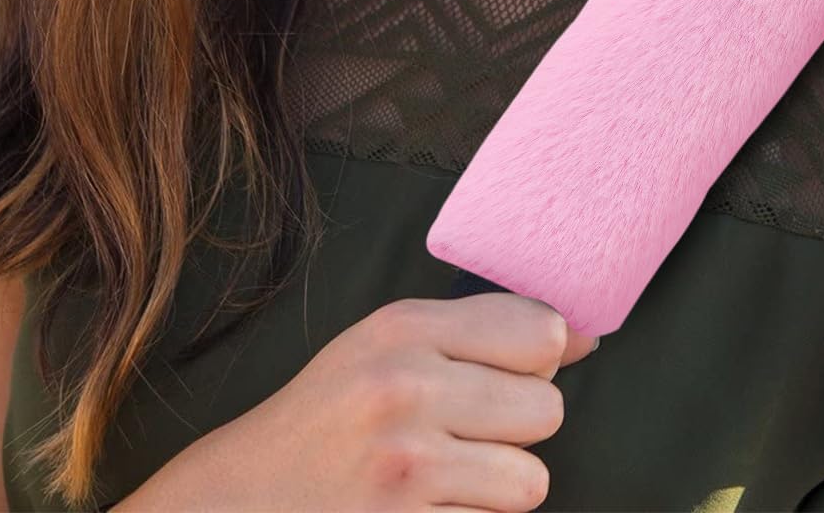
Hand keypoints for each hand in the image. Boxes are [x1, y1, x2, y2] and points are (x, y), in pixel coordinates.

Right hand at [186, 292, 596, 511]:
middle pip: (548, 408)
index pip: (541, 332)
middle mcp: (404, 389)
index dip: (536, 360)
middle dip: (517, 430)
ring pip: (531, 482)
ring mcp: (405, 469)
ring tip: (446, 480)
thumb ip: (482, 332)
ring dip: (499, 490)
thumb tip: (587, 335)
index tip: (504, 374)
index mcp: (402, 328)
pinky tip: (425, 512)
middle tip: (465, 435)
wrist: (236, 502)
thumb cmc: (326, 419)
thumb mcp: (384, 347)